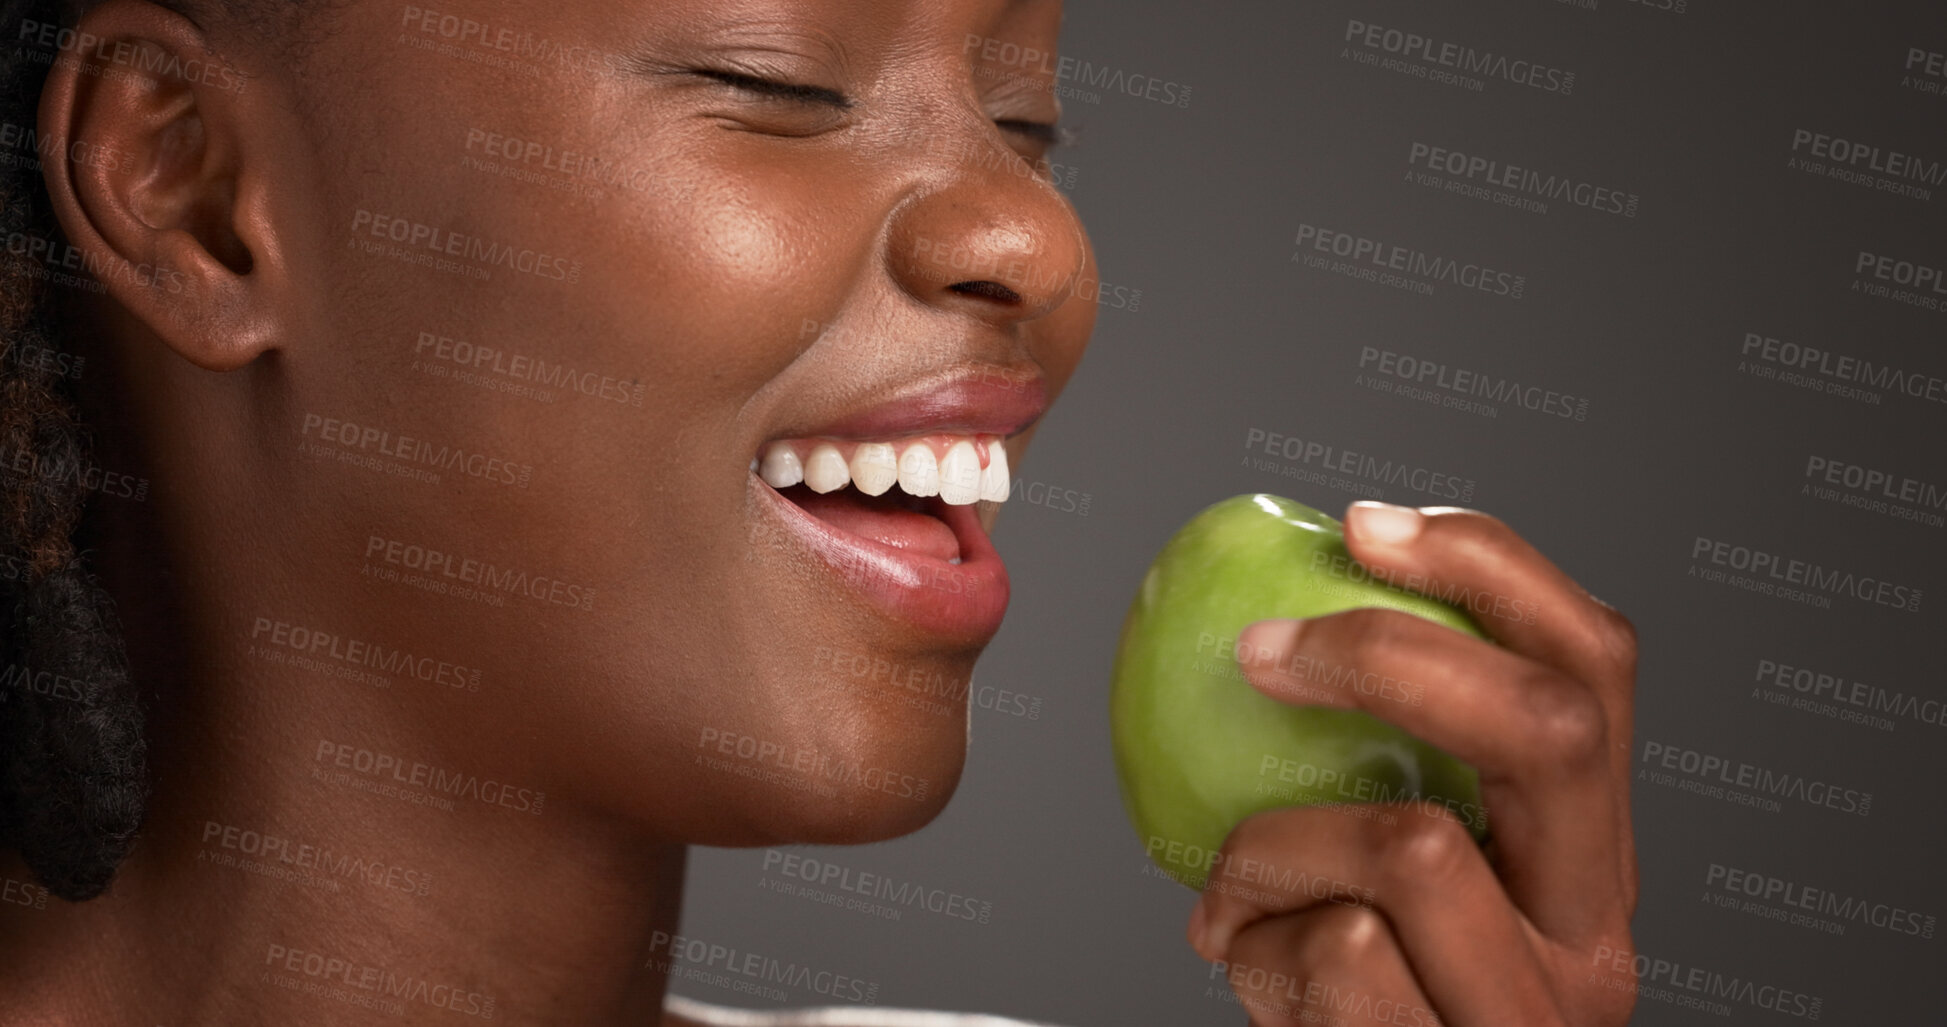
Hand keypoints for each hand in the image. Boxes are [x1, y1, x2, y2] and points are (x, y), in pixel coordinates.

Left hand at [1186, 502, 1638, 1025]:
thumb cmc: (1361, 1007)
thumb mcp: (1391, 888)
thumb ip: (1372, 778)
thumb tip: (1261, 627)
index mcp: (1586, 853)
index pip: (1595, 666)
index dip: (1489, 569)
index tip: (1360, 522)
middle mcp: (1596, 930)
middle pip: (1551, 725)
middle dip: (1391, 655)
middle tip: (1263, 649)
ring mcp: (1537, 1012)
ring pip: (1413, 849)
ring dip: (1271, 851)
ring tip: (1227, 897)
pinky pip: (1335, 955)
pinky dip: (1251, 947)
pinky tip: (1236, 968)